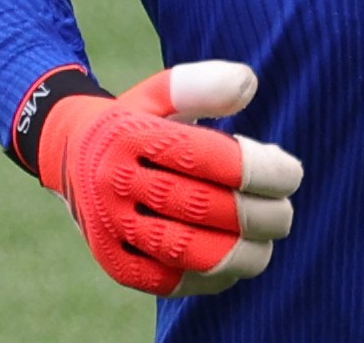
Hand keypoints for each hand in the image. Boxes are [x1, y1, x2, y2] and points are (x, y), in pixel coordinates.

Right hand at [39, 60, 303, 296]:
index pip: (204, 157)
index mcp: (130, 134)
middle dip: (255, 214)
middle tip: (285, 213)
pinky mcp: (114, 261)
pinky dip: (209, 277)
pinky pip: (168, 280)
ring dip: (238, 252)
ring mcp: (111, 226)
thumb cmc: (137, 121)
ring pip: (184, 250)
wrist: (72, 156)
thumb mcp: (161, 93)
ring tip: (268, 242)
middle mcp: (114, 181)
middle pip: (198, 206)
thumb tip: (248, 82)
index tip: (291, 174)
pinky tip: (237, 262)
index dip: (256, 170)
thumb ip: (202, 84)